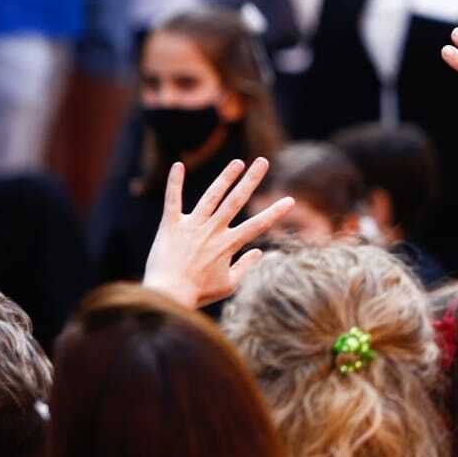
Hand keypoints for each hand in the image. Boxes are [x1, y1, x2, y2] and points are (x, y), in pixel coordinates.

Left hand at [141, 158, 293, 308]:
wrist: (167, 295)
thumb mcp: (228, 284)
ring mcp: (191, 225)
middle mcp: (212, 230)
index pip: (258, 225)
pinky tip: (178, 165)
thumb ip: (245, 266)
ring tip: (237, 162)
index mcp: (228, 244)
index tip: (290, 200)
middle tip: (263, 161)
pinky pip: (173, 200)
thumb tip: (259, 252)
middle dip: (251, 180)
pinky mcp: (170, 225)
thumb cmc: (198, 293)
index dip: (275, 212)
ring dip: (225, 177)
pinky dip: (175, 182)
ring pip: (211, 196)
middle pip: (236, 200)